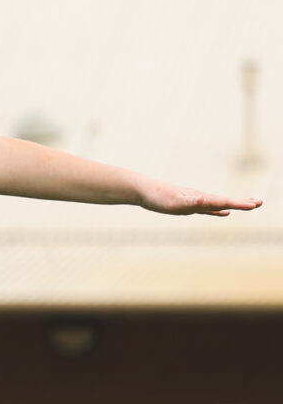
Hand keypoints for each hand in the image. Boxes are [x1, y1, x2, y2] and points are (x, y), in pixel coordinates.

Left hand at [139, 179, 261, 215]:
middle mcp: (202, 198)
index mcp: (201, 198)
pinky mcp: (188, 206)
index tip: (256, 204)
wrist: (144, 190)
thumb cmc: (159, 196)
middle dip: (243, 203)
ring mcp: (196, 202)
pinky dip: (218, 211)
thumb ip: (193, 202)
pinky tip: (225, 214)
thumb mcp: (177, 202)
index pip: (225, 202)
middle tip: (259, 202)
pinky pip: (208, 209)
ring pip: (220, 205)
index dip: (240, 204)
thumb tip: (205, 202)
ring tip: (250, 205)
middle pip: (226, 201)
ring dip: (235, 205)